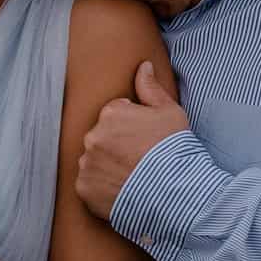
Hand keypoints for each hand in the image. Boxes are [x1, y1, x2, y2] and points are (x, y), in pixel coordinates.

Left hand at [76, 60, 189, 220]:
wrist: (176, 194)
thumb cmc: (176, 150)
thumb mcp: (170, 113)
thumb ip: (151, 88)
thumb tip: (143, 66)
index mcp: (111, 113)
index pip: (115, 114)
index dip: (133, 127)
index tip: (145, 141)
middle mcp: (92, 136)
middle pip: (102, 137)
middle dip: (116, 145)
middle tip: (139, 160)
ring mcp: (86, 164)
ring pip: (94, 160)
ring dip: (107, 166)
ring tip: (132, 177)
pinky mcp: (84, 189)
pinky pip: (90, 184)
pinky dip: (102, 188)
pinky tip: (123, 190)